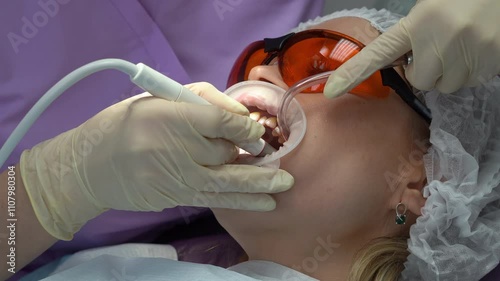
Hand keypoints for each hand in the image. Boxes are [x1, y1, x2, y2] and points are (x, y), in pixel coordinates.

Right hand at [20, 89, 292, 239]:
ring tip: (285, 184)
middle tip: (268, 154)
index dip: (244, 125)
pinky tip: (265, 203)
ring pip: (227, 180)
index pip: (221, 121)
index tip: (255, 129)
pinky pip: (215, 199)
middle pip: (225, 151)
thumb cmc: (127, 124)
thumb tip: (241, 115)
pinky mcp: (177, 198)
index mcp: (170, 116)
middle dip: (248, 151)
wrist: (92, 166)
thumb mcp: (160, 98)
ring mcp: (176, 178)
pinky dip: (242, 201)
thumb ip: (203, 99)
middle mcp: (175, 149)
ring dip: (259, 183)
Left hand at [324, 0, 499, 96]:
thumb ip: (411, 35)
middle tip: (442, 47)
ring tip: (464, 45)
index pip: (378, 54)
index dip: (353, 74)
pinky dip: (473, 71)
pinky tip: (479, 48)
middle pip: (420, 81)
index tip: (331, 90)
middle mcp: (438, 40)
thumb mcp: (431, 9)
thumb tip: (399, 61)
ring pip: (445, 86)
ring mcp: (467, 53)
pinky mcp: (489, 62)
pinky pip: (470, 82)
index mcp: (418, 22)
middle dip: (428, 70)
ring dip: (451, 72)